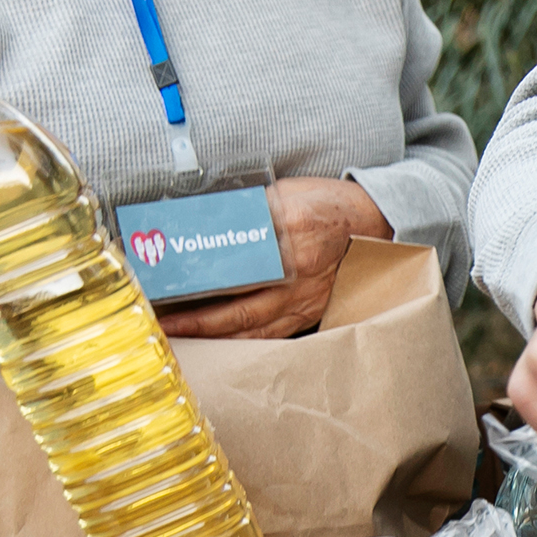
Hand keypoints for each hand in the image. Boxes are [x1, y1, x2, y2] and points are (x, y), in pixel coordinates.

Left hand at [156, 177, 394, 339]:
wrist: (378, 225)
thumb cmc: (330, 203)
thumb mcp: (288, 190)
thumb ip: (249, 208)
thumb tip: (203, 220)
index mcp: (290, 228)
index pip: (233, 254)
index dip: (196, 272)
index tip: (163, 276)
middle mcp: (297, 269)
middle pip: (236, 303)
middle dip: (193, 317)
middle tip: (158, 320)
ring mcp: (305, 297)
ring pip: (250, 327)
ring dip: (211, 336)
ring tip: (177, 336)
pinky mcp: (310, 312)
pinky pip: (270, 334)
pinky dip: (239, 342)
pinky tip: (215, 345)